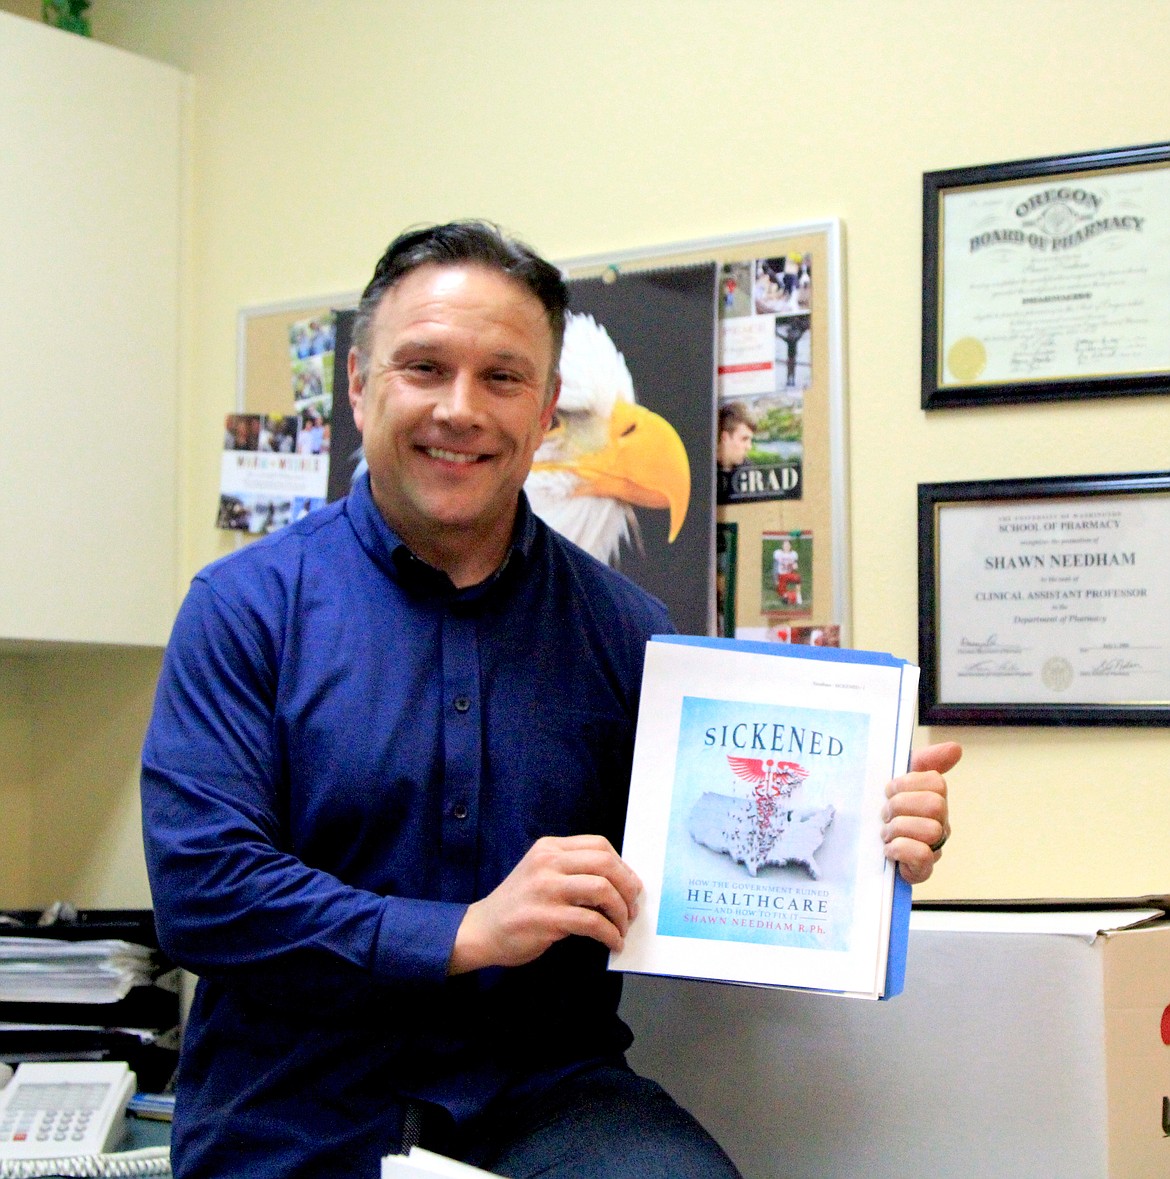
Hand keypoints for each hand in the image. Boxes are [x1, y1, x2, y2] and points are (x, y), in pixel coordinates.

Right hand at [448, 835, 641, 974]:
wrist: (482, 930)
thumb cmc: (518, 904)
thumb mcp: (541, 873)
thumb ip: (572, 870)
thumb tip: (619, 883)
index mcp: (549, 848)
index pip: (599, 845)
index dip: (623, 866)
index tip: (630, 886)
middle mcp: (548, 862)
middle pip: (605, 863)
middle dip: (628, 888)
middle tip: (632, 909)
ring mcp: (546, 889)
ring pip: (602, 890)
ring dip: (621, 912)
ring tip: (622, 928)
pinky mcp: (546, 917)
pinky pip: (592, 922)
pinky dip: (610, 934)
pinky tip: (613, 943)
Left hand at [882, 741, 959, 884]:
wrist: (864, 849)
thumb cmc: (886, 813)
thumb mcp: (898, 781)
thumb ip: (924, 761)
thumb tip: (955, 748)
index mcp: (934, 799)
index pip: (936, 782)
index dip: (908, 783)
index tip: (889, 790)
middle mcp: (940, 823)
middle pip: (935, 805)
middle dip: (901, 806)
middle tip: (886, 813)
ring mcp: (934, 847)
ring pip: (929, 830)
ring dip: (898, 829)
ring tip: (886, 833)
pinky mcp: (923, 870)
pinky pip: (922, 856)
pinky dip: (900, 849)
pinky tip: (889, 849)